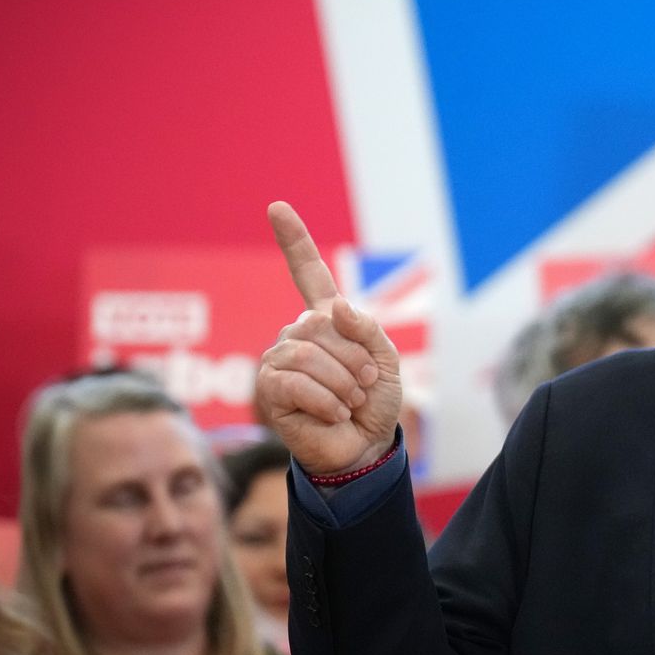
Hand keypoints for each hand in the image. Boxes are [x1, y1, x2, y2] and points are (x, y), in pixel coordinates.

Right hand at [256, 202, 402, 475]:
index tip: (277, 207)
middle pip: (320, 325)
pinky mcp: (268, 389)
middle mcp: (297, 334)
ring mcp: (279, 359)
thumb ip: (367, 329)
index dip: (294, 240)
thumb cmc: (375, 403)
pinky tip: (333, 414)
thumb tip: (332, 306)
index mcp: (326, 321)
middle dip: (354, 358)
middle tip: (365, 385)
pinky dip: (325, 400)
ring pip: (308, 354)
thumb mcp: (386, 361)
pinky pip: (294, 381)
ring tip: (351, 402)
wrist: (364, 447)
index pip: (307, 273)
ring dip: (343, 382)